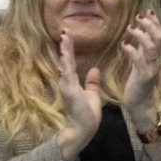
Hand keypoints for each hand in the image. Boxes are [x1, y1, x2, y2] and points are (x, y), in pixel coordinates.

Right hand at [56, 30, 102, 160]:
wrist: (82, 130)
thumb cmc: (87, 115)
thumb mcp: (92, 95)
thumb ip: (92, 82)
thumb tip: (94, 69)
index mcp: (72, 81)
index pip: (71, 62)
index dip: (70, 49)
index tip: (69, 36)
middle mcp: (66, 81)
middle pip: (66, 60)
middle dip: (65, 46)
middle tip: (65, 31)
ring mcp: (67, 85)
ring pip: (66, 64)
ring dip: (65, 51)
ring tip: (65, 38)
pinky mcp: (70, 91)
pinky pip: (68, 74)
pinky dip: (66, 64)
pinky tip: (66, 55)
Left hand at [122, 9, 160, 124]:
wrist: (140, 105)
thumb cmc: (137, 84)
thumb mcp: (139, 63)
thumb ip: (140, 50)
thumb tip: (137, 35)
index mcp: (154, 57)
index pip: (158, 36)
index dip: (154, 23)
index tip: (147, 11)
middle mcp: (155, 61)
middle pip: (159, 39)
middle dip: (151, 25)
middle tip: (139, 16)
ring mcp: (151, 68)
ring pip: (152, 47)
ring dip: (142, 35)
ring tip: (131, 27)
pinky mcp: (144, 76)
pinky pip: (140, 60)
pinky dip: (132, 50)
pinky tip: (124, 44)